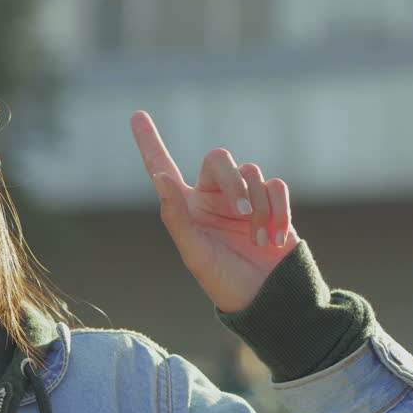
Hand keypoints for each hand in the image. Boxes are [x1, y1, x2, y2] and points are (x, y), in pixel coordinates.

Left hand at [130, 111, 299, 313]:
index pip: (163, 166)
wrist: (266, 298)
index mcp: (185, 206)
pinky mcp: (273, 204)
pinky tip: (274, 237)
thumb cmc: (223, 280)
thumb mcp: (194, 252)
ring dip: (257, 206)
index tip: (136, 114)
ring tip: (258, 239)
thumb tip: (160, 177)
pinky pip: (275, 186)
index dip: (149, 142)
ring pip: (252, 172)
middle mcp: (212, 196)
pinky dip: (277, 209)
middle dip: (232, 180)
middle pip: (218, 158)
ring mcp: (243, 198)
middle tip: (238, 209)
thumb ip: (176, 214)